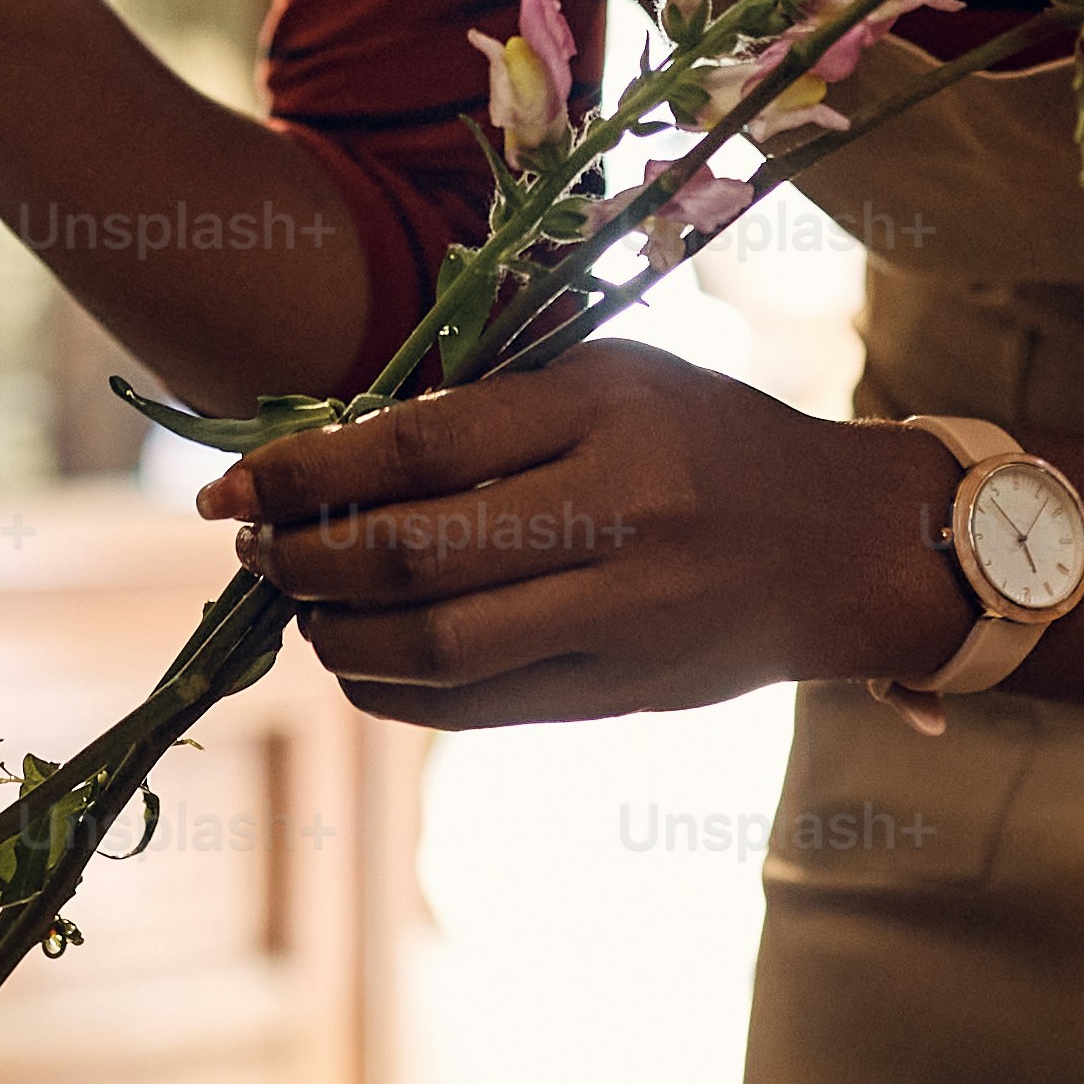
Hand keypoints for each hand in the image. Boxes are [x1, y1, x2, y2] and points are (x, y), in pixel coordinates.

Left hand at [200, 344, 964, 728]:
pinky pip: (479, 708)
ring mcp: (627, 613)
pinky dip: (396, 693)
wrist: (849, 545)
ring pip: (437, 649)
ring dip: (338, 637)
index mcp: (605, 409)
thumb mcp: (613, 375)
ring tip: (301, 609)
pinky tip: (358, 663)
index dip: (304, 472)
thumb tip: (330, 451)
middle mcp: (619, 512)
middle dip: (305, 561)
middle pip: (412, 557)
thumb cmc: (708, 438)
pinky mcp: (627, 690)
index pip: (415, 447)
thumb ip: (489, 404)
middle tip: (255, 553)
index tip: (234, 488)